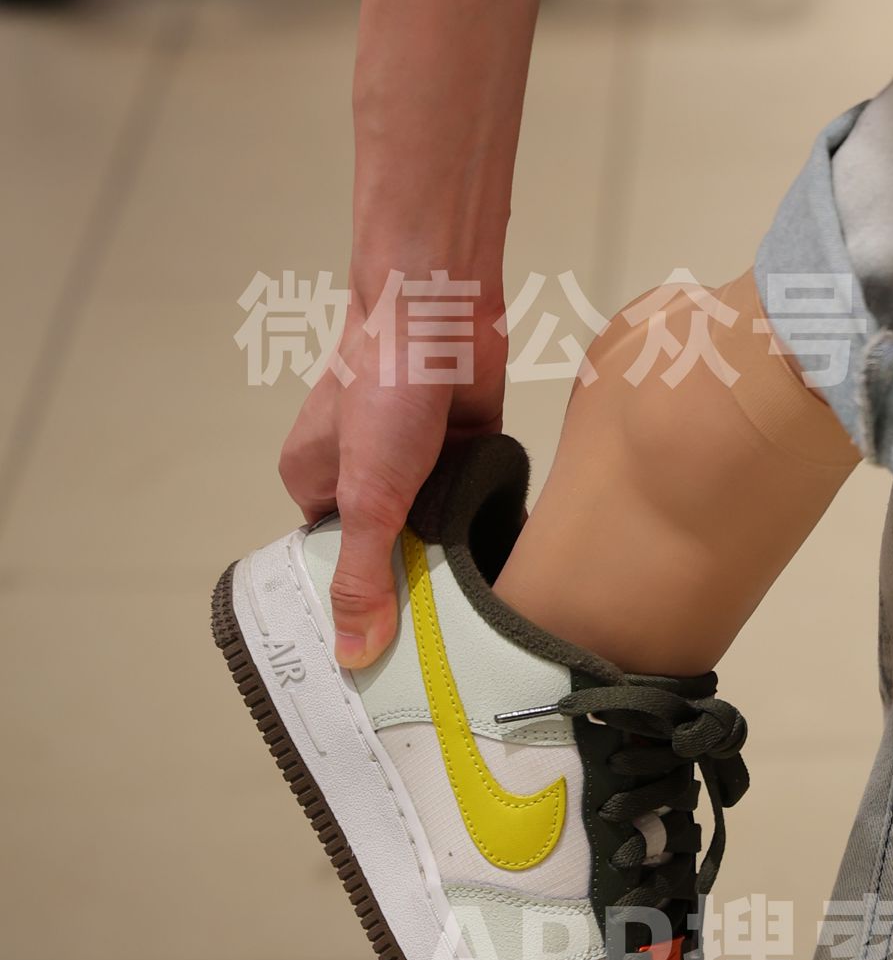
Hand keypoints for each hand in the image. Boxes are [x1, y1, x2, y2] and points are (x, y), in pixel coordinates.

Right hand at [278, 275, 505, 666]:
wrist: (440, 305)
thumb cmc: (385, 388)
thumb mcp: (367, 496)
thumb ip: (362, 574)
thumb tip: (353, 654)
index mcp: (314, 481)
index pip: (334, 563)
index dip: (362, 604)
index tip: (393, 653)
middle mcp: (360, 474)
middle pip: (390, 550)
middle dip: (417, 586)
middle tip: (450, 644)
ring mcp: (415, 461)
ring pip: (438, 529)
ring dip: (459, 557)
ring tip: (485, 616)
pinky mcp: (464, 447)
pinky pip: (477, 501)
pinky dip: (490, 523)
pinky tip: (511, 567)